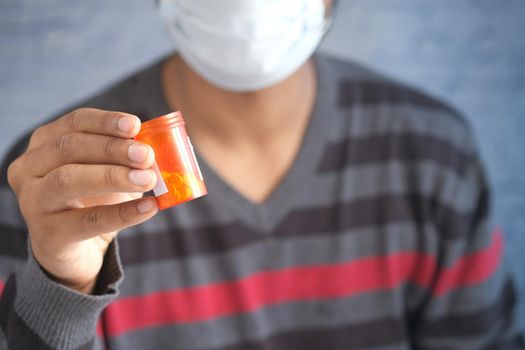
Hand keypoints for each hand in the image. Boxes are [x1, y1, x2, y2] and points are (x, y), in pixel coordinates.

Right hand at [7, 108, 158, 293]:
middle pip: (68, 148)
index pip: (73, 123)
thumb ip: (126, 157)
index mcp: (44, 144)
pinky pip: (87, 221)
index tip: (136, 124)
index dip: (105, 121)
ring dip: (113, 176)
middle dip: (112, 149)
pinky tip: (149, 208)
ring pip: (67, 180)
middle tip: (146, 155)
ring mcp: (33, 202)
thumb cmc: (93, 200)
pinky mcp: (48, 235)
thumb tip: (157, 147)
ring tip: (148, 179)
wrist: (76, 251)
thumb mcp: (107, 172)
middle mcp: (29, 169)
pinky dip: (122, 214)